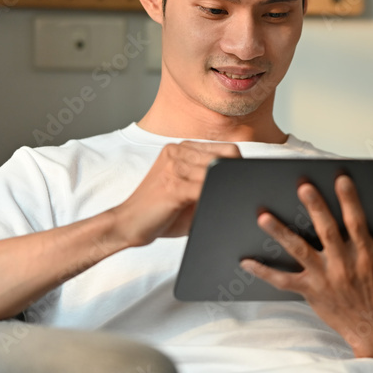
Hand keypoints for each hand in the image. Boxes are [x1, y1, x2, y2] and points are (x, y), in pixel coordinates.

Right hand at [111, 141, 241, 246]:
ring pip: (216, 172)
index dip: (239, 167)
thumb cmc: (159, 211)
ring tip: (230, 203)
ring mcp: (174, 167)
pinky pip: (204, 188)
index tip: (245, 183)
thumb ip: (208, 184)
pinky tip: (217, 208)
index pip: (224, 150)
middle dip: (235, 178)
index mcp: (180, 149)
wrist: (126, 224)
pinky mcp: (173, 186)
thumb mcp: (187, 190)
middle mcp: (176, 152)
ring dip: (224, 190)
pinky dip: (214, 198)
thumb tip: (240, 188)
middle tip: (243, 195)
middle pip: (224, 159)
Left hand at [241, 174, 372, 357]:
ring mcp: (324, 278)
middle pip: (326, 230)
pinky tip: (245, 260)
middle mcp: (343, 264)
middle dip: (314, 206)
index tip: (341, 177)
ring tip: (264, 216)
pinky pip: (283, 281)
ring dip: (281, 233)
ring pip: (300, 251)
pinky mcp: (310, 292)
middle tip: (302, 185)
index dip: (349, 198)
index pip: (357, 220)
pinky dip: (263, 272)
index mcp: (366, 254)